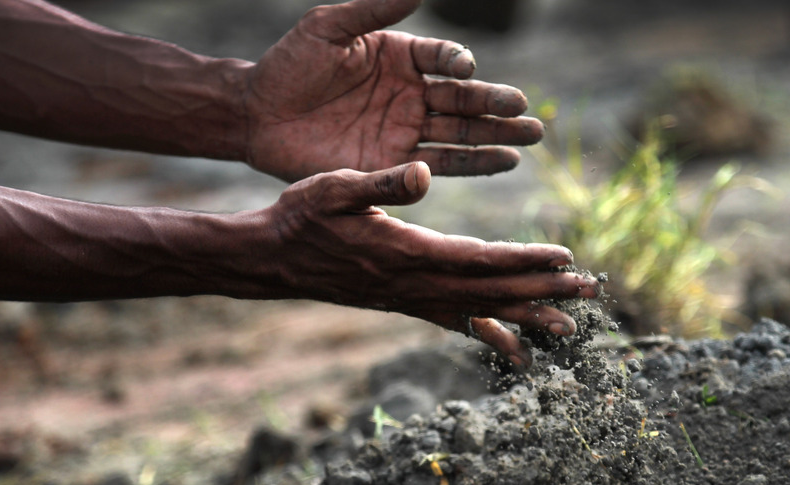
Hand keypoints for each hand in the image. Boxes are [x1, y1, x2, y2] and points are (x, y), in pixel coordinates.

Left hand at [243, 0, 542, 181]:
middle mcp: (410, 94)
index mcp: (401, 57)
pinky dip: (472, 165)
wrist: (259, 115)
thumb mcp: (329, 27)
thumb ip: (374, 8)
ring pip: (460, 134)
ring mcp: (404, 131)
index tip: (462, 69)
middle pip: (463, 100)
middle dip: (496, 106)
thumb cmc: (291, 64)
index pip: (443, 58)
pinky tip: (503, 162)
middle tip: (527, 113)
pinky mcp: (392, 164)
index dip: (456, 63)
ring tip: (530, 138)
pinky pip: (440, 164)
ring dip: (495, 138)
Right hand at [258, 162, 598, 366]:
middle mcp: (414, 284)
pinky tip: (513, 347)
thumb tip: (422, 173)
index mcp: (405, 252)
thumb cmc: (301, 217)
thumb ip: (381, 183)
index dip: (523, 259)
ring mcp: (410, 299)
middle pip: (490, 289)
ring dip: (525, 318)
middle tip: (589, 295)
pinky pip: (454, 323)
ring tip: (567, 330)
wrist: (275, 260)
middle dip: (542, 291)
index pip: (478, 258)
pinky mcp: (404, 304)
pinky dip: (487, 334)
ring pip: (479, 312)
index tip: (565, 259)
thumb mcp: (334, 187)